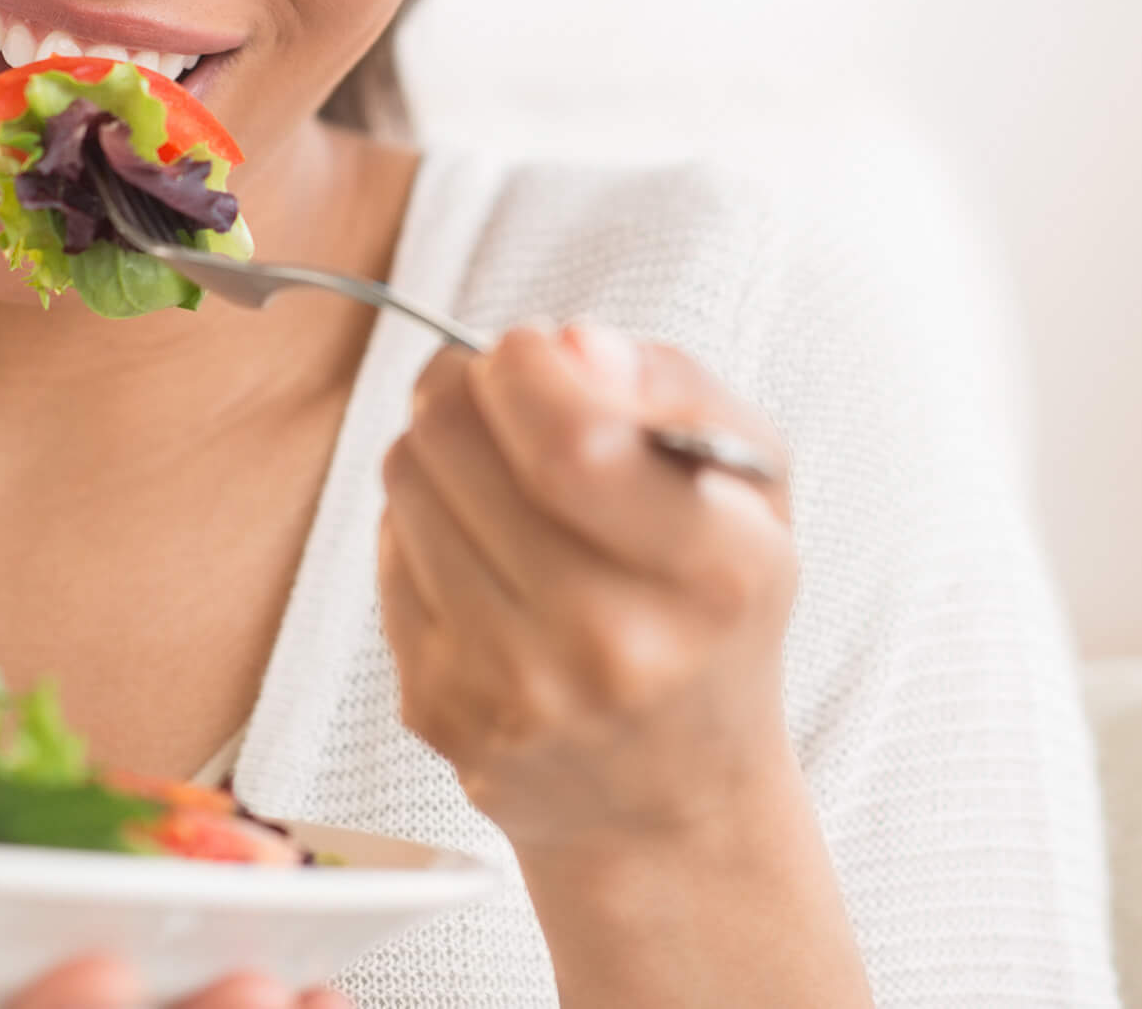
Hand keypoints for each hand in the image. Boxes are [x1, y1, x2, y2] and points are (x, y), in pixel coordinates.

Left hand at [377, 322, 798, 853]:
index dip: (523, 364)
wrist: (671, 797)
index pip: (569, 439)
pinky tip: (478, 545)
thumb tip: (569, 345)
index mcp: (714, 574)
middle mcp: (612, 644)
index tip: (533, 350)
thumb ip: (679, 387)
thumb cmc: (712, 612)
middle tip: (501, 391)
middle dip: (467, 383)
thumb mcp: (755, 488)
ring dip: (437, 444)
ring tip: (493, 469)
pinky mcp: (439, 709)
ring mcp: (515, 687)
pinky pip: (385, 550)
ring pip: (406, 482)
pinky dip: (420, 522)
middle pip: (458, 441)